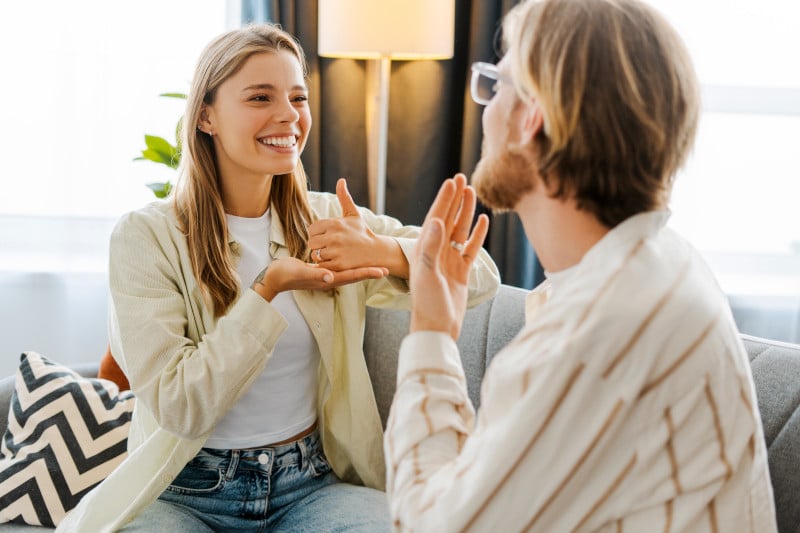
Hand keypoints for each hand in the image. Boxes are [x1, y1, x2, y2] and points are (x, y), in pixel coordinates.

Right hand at [251, 257, 388, 300]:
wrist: (274, 277)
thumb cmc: (285, 275)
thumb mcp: (299, 273)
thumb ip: (315, 275)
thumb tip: (330, 277)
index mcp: (328, 279)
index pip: (353, 276)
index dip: (368, 273)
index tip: (383, 271)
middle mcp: (330, 278)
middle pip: (355, 274)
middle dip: (370, 271)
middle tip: (387, 267)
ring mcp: (326, 275)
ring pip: (349, 270)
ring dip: (362, 268)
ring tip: (375, 263)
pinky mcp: (321, 270)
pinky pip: (339, 267)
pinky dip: (349, 263)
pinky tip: (353, 258)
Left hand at [308, 179, 407, 277]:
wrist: (376, 251)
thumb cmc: (362, 232)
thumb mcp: (353, 214)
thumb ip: (344, 197)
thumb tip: (341, 180)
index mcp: (335, 223)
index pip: (312, 229)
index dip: (318, 233)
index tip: (326, 236)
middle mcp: (334, 237)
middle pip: (311, 242)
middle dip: (318, 245)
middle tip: (329, 246)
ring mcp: (336, 251)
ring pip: (315, 254)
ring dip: (321, 256)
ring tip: (332, 253)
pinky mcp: (338, 265)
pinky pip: (322, 265)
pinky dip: (326, 265)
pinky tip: (335, 261)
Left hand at [410, 174, 488, 340]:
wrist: (438, 328)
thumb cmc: (428, 304)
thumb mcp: (427, 274)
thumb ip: (431, 249)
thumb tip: (437, 221)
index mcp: (424, 250)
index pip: (435, 217)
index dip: (444, 199)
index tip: (452, 181)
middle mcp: (436, 252)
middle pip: (448, 219)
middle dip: (454, 199)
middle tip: (461, 177)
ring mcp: (449, 261)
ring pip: (460, 230)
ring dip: (466, 212)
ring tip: (472, 192)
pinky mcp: (461, 271)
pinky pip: (470, 248)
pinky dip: (477, 234)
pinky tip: (483, 221)